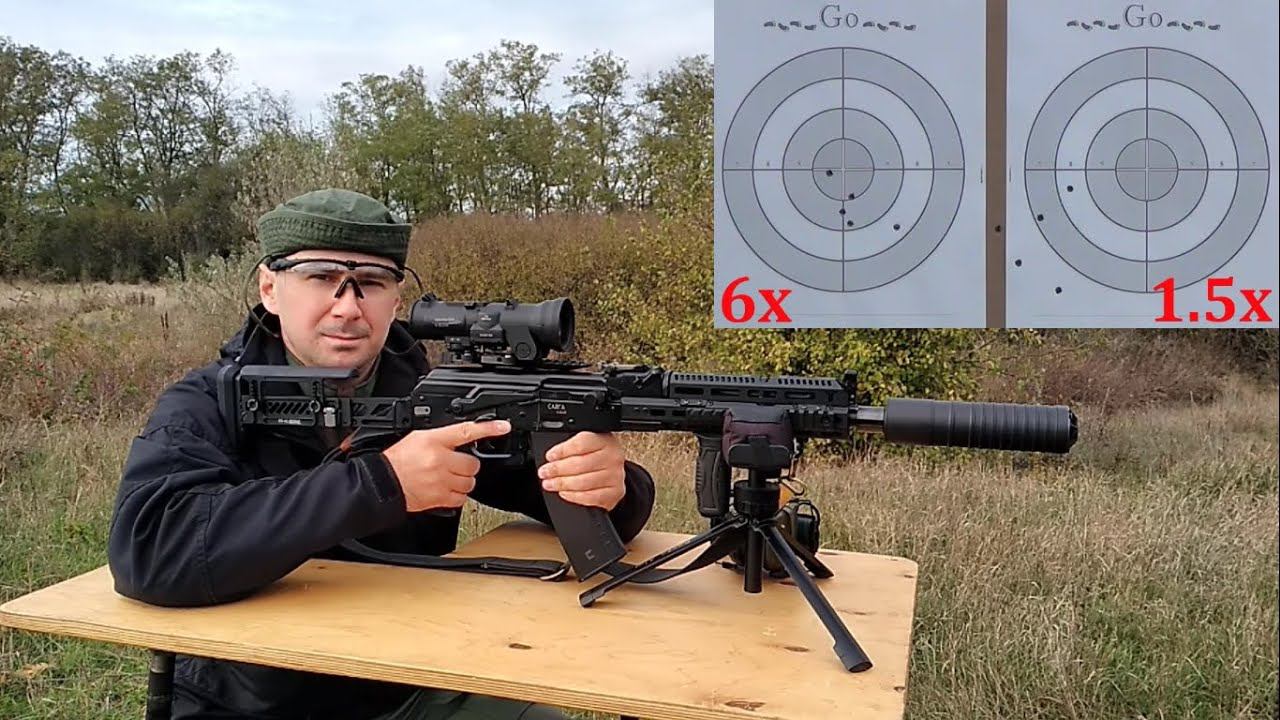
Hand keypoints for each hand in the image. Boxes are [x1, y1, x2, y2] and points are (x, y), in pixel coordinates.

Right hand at [381, 420, 511, 512]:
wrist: (381, 484)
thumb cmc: (396, 460)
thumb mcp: (417, 438)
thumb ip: (441, 438)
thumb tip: (461, 438)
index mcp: (432, 440)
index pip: (466, 431)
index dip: (488, 428)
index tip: (503, 427)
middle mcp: (439, 460)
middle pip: (472, 463)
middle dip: (467, 465)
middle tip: (455, 465)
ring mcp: (440, 481)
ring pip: (469, 482)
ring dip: (463, 481)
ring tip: (449, 478)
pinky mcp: (439, 498)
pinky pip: (461, 498)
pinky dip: (458, 495)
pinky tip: (447, 490)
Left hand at [538, 432, 626, 510]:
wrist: (612, 470)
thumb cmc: (595, 456)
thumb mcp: (585, 444)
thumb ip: (569, 448)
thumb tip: (551, 458)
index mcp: (605, 440)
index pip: (581, 444)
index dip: (562, 451)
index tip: (550, 457)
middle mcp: (613, 457)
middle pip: (580, 464)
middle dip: (557, 470)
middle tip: (544, 472)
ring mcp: (615, 476)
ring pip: (583, 482)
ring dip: (562, 484)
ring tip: (549, 483)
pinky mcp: (615, 492)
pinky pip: (590, 497)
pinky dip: (573, 496)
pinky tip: (564, 492)